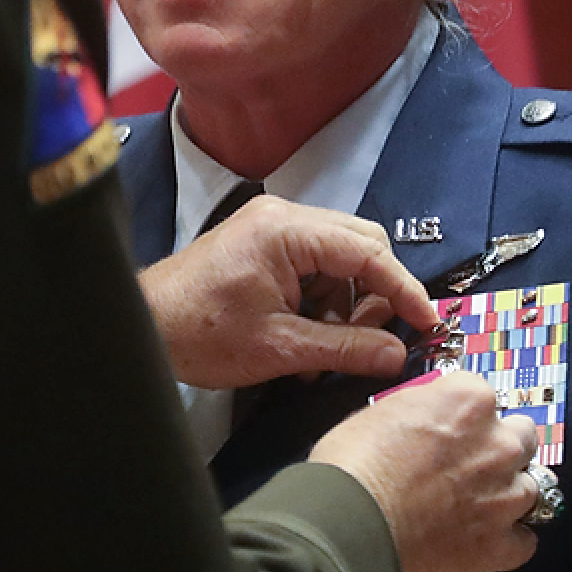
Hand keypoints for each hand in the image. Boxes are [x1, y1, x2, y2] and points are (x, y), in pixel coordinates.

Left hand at [139, 196, 437, 388]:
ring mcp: (272, 228)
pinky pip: (314, 267)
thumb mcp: (281, 349)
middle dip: (375, 295)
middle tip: (376, 341)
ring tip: (326, 351)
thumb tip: (399, 355)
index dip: (403, 289)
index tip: (429, 323)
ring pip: (340, 260)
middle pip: (360, 246)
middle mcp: (283, 217)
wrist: (143, 327)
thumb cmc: (202, 334)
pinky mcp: (263, 245)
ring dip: (345, 305)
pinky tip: (307, 341)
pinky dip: (322, 303)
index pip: (368, 251)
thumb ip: (346, 349)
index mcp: (286, 230)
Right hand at [309, 371, 540, 571]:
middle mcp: (499, 443)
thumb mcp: (382, 409)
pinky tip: (479, 542)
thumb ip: (422, 408)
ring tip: (473, 507)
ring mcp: (506, 497)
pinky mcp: (501, 546)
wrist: (349, 523)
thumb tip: (428, 419)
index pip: (484, 395)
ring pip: (531, 489)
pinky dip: (506, 541)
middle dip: (501, 448)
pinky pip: (524, 542)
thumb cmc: (354, 462)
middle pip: (523, 437)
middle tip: (469, 464)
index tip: (450, 428)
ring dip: (507, 494)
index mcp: (469, 400)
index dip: (465, 414)